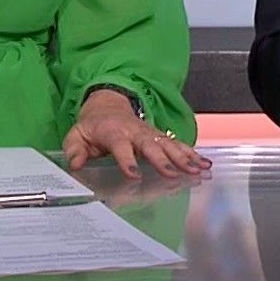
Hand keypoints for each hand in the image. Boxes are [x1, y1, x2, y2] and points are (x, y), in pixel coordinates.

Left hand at [62, 90, 210, 178]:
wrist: (108, 104)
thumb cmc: (93, 126)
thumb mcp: (76, 135)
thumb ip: (74, 150)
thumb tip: (75, 165)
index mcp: (114, 132)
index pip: (121, 147)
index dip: (127, 161)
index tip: (134, 175)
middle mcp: (135, 131)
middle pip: (151, 145)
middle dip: (163, 160)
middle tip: (173, 174)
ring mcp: (150, 133)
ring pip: (168, 144)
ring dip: (184, 157)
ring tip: (197, 170)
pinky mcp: (159, 136)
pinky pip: (177, 144)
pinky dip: (192, 153)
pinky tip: (205, 164)